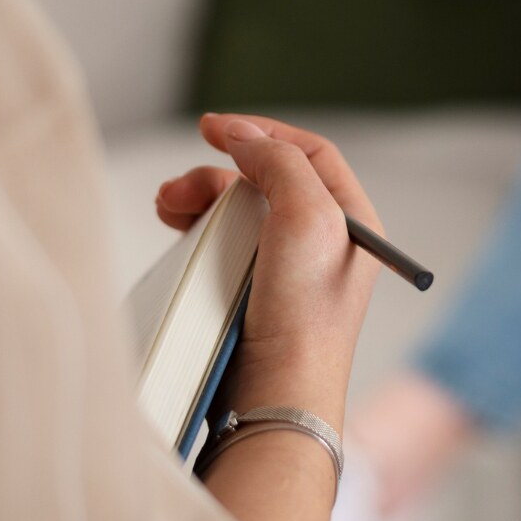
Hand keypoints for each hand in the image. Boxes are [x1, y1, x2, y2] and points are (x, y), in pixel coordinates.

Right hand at [155, 114, 381, 426]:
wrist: (276, 392)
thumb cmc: (303, 313)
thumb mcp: (307, 215)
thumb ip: (279, 161)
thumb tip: (245, 135)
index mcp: (351, 218)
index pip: (308, 153)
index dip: (262, 132)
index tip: (213, 128)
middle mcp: (324, 241)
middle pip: (266, 179)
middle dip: (218, 174)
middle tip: (178, 189)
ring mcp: (287, 269)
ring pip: (239, 211)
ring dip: (200, 200)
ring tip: (168, 208)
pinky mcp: (254, 295)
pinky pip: (224, 246)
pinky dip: (198, 231)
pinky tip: (177, 232)